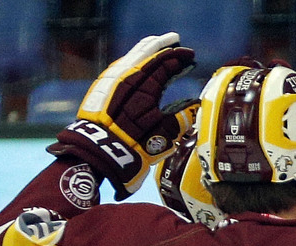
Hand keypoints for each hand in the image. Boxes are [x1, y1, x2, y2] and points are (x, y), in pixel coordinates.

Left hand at [48, 33, 196, 198]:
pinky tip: (138, 61)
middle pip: (148, 53)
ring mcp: (113, 80)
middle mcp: (128, 77)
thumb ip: (182, 117)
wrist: (100, 152)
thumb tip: (195, 106)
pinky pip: (121, 65)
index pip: (165, 63)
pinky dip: (134, 59)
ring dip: (148, 50)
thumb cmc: (135, 144)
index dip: (179, 58)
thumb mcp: (165, 135)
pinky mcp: (103, 87)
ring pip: (133, 56)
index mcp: (146, 86)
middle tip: (177, 43)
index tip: (191, 56)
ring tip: (160, 46)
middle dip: (164, 47)